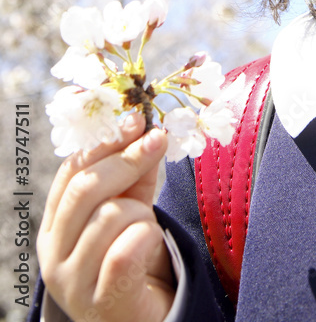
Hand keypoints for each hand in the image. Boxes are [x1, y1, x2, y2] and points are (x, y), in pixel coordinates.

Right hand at [36, 112, 174, 321]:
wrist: (143, 319)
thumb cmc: (134, 258)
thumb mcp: (132, 206)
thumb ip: (135, 171)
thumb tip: (145, 126)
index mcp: (54, 225)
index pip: (71, 171)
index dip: (106, 141)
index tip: (138, 118)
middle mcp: (53, 254)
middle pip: (86, 187)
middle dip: (128, 159)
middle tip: (158, 140)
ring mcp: (72, 282)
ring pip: (110, 216)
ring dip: (142, 212)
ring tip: (148, 227)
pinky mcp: (99, 303)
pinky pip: (124, 252)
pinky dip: (146, 238)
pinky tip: (151, 244)